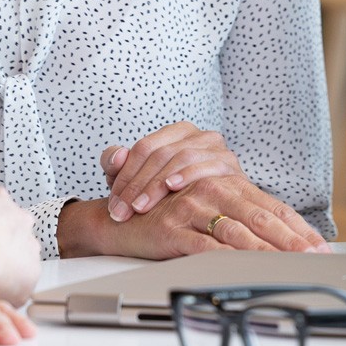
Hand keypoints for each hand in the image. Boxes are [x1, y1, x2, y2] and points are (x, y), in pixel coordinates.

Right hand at [60, 177, 330, 258]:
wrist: (119, 215)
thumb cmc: (167, 213)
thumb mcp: (208, 209)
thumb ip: (239, 217)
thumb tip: (278, 239)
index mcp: (229, 184)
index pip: (272, 207)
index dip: (299, 229)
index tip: (322, 249)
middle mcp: (215, 189)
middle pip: (263, 218)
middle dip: (294, 242)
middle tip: (316, 260)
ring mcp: (195, 207)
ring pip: (240, 232)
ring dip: (269, 252)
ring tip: (291, 266)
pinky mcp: (174, 227)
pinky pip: (206, 247)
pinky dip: (228, 260)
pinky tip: (245, 269)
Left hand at [102, 120, 245, 220]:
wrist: (217, 213)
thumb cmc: (172, 196)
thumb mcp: (139, 178)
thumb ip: (117, 164)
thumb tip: (117, 156)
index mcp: (178, 132)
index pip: (144, 147)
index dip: (125, 175)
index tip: (114, 203)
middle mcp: (200, 136)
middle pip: (161, 154)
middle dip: (137, 185)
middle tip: (122, 211)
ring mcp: (218, 149)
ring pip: (181, 158)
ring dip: (157, 184)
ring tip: (140, 206)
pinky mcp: (231, 167)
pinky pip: (207, 166)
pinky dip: (187, 175)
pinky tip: (171, 187)